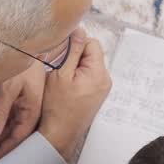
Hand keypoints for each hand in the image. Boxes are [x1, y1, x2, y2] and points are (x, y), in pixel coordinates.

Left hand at [0, 64, 46, 163]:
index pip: (18, 137)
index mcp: (32, 110)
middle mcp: (31, 110)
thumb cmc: (22, 63)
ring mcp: (25, 104)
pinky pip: (8, 116)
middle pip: (15, 135)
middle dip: (0, 147)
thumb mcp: (8, 88)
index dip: (4, 150)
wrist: (27, 44)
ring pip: (10, 126)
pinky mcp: (18, 97)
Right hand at [39, 28, 111, 158]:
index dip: (76, 45)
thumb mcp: (61, 74)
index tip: (63, 56)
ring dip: (76, 67)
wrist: (60, 134)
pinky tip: (68, 88)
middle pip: (92, 54)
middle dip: (76, 56)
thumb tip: (79, 30)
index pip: (92, 43)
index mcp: (99, 73)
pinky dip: (78, 77)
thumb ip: (72, 50)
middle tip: (61, 69)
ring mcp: (103, 88)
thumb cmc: (58, 106)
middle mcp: (105, 79)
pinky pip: (89, 76)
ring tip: (63, 80)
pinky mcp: (98, 95)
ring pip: (89, 65)